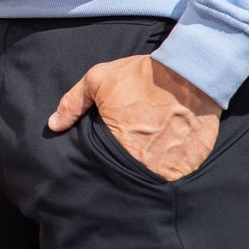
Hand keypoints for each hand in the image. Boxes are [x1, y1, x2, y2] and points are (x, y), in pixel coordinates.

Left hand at [49, 54, 220, 181]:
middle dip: (128, 165)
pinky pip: (180, 171)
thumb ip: (73, 104)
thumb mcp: (98, 80)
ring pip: (156, 176)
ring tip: (151, 149)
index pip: (108, 167)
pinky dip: (174, 163)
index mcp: (122, 146)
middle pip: (132, 174)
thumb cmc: (141, 76)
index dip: (107, 161)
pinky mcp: (194, 161)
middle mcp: (148, 162)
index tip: (109, 152)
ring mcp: (174, 165)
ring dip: (152, 167)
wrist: (189, 72)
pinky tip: (170, 147)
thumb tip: (54, 124)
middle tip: (131, 149)